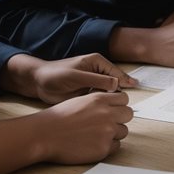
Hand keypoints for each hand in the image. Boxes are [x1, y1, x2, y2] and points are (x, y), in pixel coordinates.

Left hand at [5, 53, 136, 104]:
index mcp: (97, 62)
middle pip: (115, 82)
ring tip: (121, 108)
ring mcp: (92, 83)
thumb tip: (116, 84)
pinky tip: (108, 111)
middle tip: (128, 103)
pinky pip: (99, 98)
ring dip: (113, 99)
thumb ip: (96, 80)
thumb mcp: (77, 76)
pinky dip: (104, 104)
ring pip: (108, 92)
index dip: (125, 80)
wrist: (39, 82)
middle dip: (121, 92)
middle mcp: (97, 72)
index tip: (134, 87)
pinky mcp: (87, 93)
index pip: (116, 72)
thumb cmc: (56, 74)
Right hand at [33, 91, 133, 163]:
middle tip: (108, 124)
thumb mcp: (81, 100)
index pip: (125, 99)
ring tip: (96, 135)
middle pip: (128, 114)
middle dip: (120, 119)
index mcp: (101, 99)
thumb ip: (100, 101)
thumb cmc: (59, 117)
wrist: (44, 135)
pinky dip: (107, 146)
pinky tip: (93, 144)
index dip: (119, 105)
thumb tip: (114, 105)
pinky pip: (116, 147)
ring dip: (114, 134)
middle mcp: (107, 114)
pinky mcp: (103, 149)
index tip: (114, 110)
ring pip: (123, 131)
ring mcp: (107, 132)